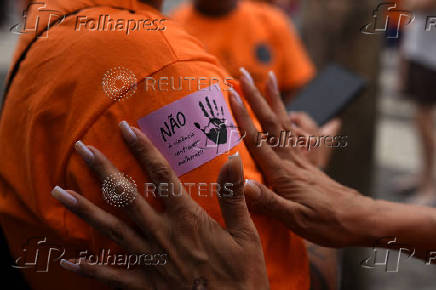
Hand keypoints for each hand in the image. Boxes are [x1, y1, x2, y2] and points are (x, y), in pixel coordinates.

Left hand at [51, 122, 268, 289]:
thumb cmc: (242, 277)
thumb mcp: (246, 236)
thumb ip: (233, 198)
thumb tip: (232, 160)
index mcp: (187, 219)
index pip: (161, 176)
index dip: (143, 149)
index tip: (126, 129)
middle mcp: (162, 235)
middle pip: (126, 197)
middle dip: (103, 170)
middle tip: (82, 150)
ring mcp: (149, 260)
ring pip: (110, 230)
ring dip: (84, 210)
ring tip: (59, 193)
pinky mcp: (144, 285)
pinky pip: (111, 276)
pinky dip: (89, 268)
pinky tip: (69, 260)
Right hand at [229, 69, 373, 246]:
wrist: (359, 220)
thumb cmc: (328, 224)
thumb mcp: (295, 220)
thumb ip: (268, 202)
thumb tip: (241, 184)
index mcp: (284, 173)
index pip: (258, 140)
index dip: (243, 117)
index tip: (233, 95)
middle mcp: (292, 160)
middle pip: (271, 123)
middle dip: (256, 97)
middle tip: (243, 74)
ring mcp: (302, 159)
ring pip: (285, 123)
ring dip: (275, 100)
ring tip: (268, 78)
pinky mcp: (308, 162)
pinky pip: (296, 133)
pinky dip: (290, 117)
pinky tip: (290, 111)